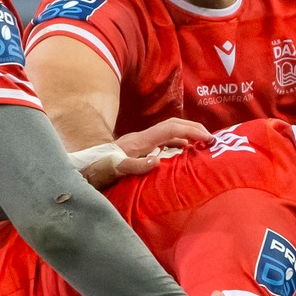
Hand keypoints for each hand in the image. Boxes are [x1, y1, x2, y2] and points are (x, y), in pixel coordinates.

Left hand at [74, 117, 209, 189]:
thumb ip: (135, 165)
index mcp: (141, 140)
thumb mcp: (115, 169)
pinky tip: (185, 153)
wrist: (83, 169)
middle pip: (173, 125)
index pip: (172, 128)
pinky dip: (178, 144)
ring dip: (187, 135)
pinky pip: (164, 142)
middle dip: (194, 129)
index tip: (208, 138)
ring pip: (170, 133)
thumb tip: (157, 160)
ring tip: (204, 145)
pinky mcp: (140, 149)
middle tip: (212, 139)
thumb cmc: (99, 170)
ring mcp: (142, 142)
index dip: (191, 130)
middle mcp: (143, 138)